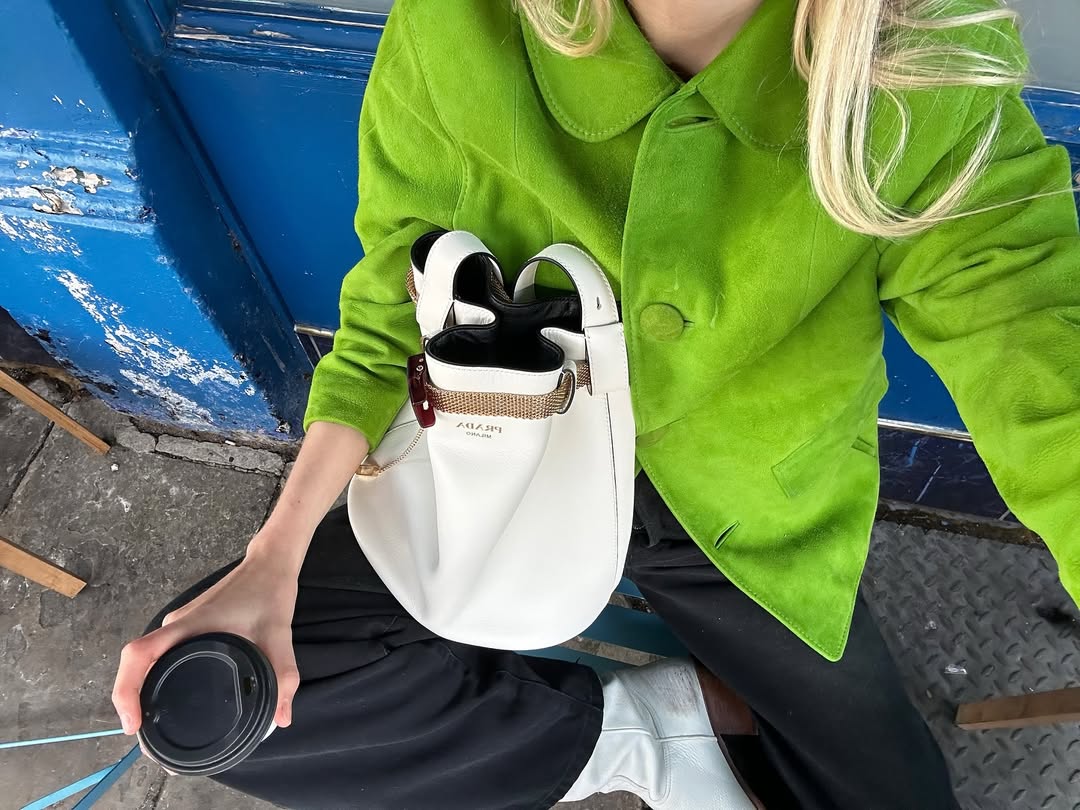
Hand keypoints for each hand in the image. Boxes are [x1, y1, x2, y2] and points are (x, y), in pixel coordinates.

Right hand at [111, 534, 302, 735]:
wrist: (270, 563)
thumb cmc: (271, 594)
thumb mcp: (280, 636)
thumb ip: (283, 677)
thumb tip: (282, 720)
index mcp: (190, 625)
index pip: (139, 654)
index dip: (126, 690)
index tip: (133, 724)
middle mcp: (176, 625)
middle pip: (136, 664)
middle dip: (132, 702)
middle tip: (149, 741)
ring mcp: (178, 624)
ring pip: (147, 660)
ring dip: (142, 690)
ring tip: (156, 729)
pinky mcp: (185, 625)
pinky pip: (161, 654)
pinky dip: (156, 677)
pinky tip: (171, 700)